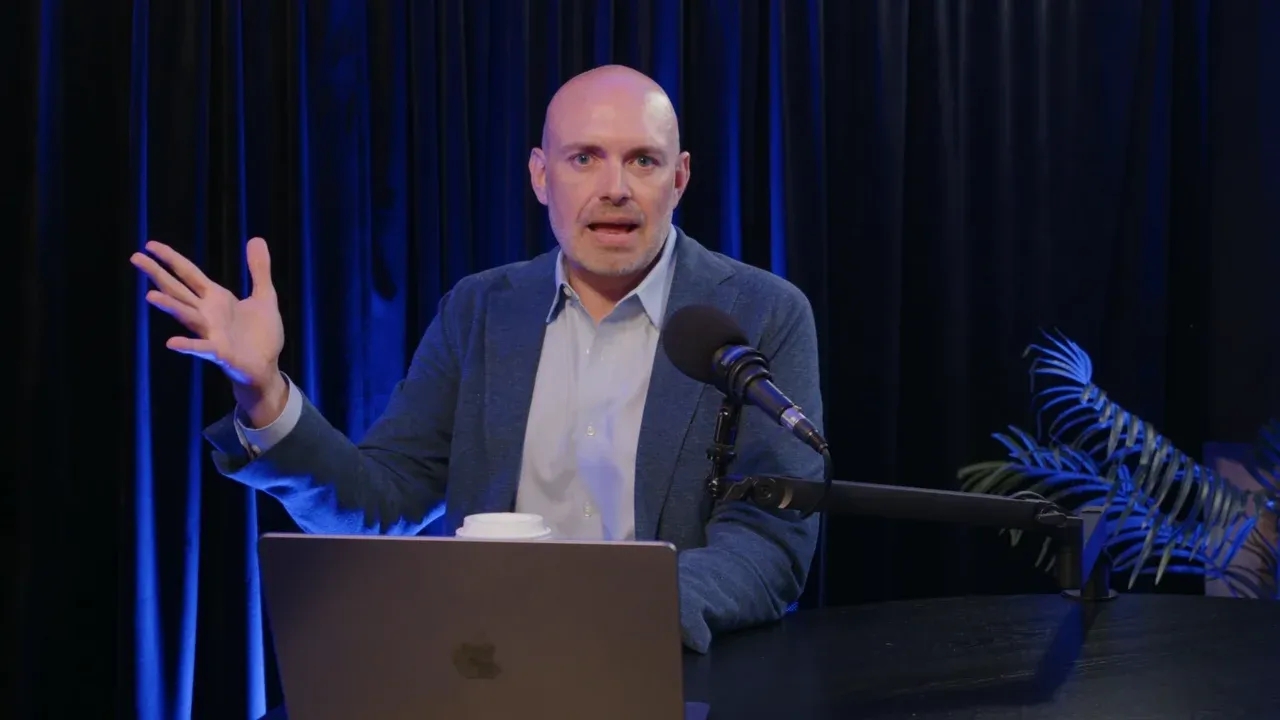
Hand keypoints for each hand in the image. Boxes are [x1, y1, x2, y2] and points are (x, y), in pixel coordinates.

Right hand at [130, 237, 285, 405]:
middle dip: (158, 274)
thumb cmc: (262, 334)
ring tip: (149, 296)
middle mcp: (207, 313)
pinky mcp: (219, 352)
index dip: (171, 259)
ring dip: (169, 306)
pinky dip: (187, 345)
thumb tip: (257, 239)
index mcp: (216, 298)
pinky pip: (201, 348)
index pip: (188, 273)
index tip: (150, 245)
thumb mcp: (265, 296)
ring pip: (186, 315)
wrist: (268, 366)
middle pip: (178, 290)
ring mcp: (211, 333)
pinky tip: (171, 342)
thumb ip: (259, 269)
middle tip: (135, 258)